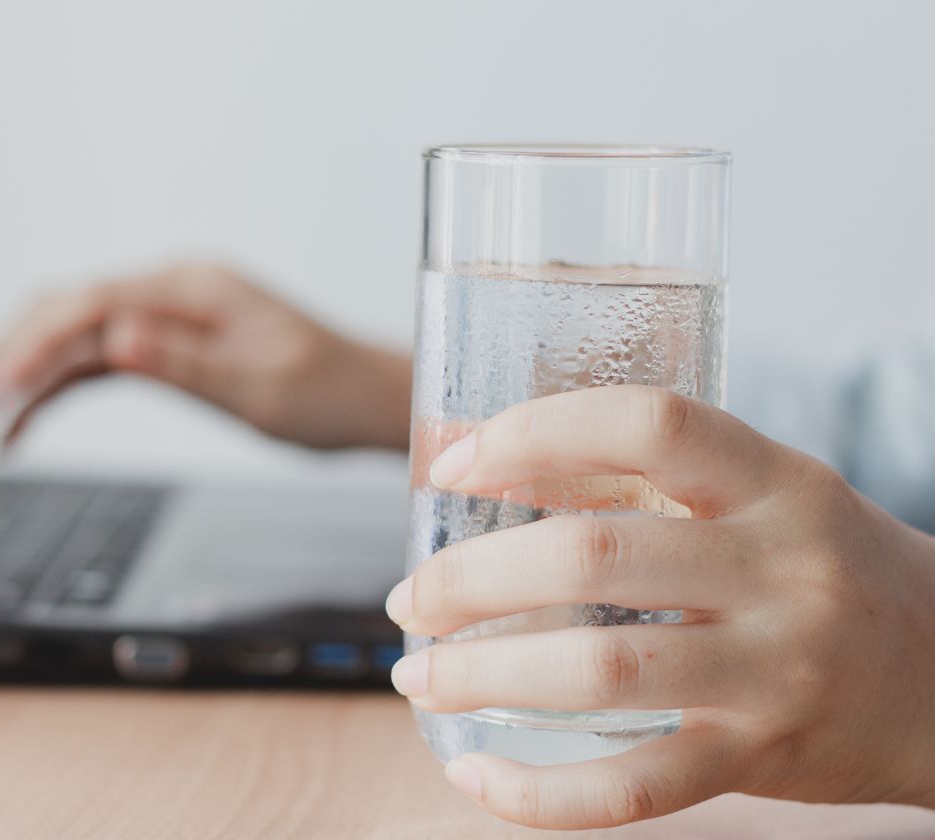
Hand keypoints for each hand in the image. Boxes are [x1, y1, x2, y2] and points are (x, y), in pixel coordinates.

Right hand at [0, 262, 410, 449]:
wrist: (367, 398)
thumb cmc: (328, 394)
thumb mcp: (262, 389)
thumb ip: (186, 365)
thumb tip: (114, 342)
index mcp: (194, 289)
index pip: (90, 306)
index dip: (32, 347)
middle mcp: (173, 292)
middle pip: (65, 312)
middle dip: (7, 357)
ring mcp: (168, 316)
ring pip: (74, 335)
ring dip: (22, 374)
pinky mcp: (170, 344)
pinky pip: (100, 358)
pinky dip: (59, 386)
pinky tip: (25, 421)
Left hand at [386, 385, 934, 828]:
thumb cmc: (831, 568)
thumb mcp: (771, 497)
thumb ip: (657, 481)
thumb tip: (500, 468)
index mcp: (778, 483)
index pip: (647, 423)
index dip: (534, 432)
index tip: (454, 465)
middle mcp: (782, 571)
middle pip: (596, 555)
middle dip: (471, 578)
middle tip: (409, 598)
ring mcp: (775, 672)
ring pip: (602, 671)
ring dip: (482, 675)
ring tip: (417, 676)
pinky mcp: (762, 759)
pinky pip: (636, 787)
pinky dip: (542, 792)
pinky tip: (475, 774)